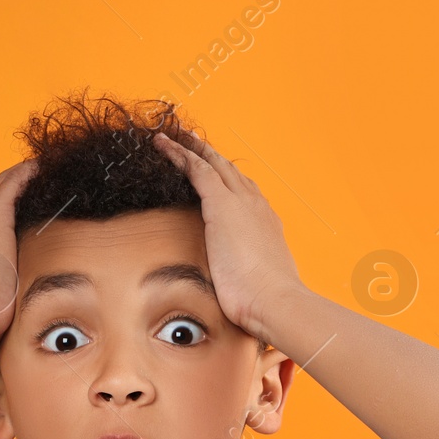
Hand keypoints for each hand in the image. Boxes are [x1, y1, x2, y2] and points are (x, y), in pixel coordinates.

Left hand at [153, 130, 306, 343]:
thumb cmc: (267, 303)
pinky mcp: (221, 204)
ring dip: (192, 148)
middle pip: (230, 171)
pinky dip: (179, 154)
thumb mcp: (259, 284)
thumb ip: (250, 278)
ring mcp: (240, 202)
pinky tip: (163, 144)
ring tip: (175, 135)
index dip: (228, 179)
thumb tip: (243, 292)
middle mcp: (256, 205)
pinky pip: (196, 169)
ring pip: (212, 164)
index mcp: (266, 223)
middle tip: (192, 139)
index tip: (215, 171)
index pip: (244, 193)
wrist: (275, 301)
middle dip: (210, 155)